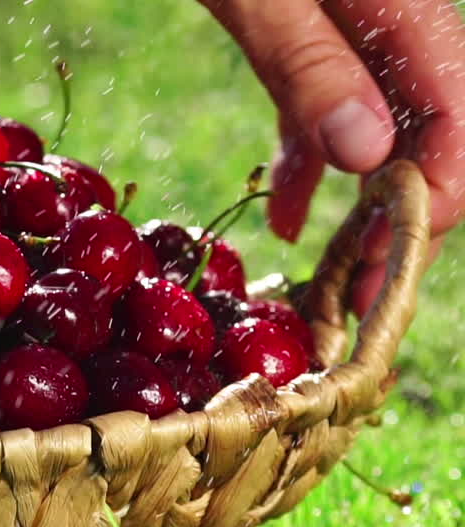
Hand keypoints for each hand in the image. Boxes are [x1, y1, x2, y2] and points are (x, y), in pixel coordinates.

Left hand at [200, 0, 464, 315]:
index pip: (455, 105)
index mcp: (399, 4)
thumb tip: (368, 152)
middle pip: (427, 130)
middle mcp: (392, 20)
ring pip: (380, 131)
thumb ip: (310, 64)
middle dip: (402, 217)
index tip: (400, 252)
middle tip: (362, 295)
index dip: (438, 187)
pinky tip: (282, 221)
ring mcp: (354, 30)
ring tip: (332, 280)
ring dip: (359, 206)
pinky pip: (326, 112)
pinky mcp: (314, 39)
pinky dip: (309, 167)